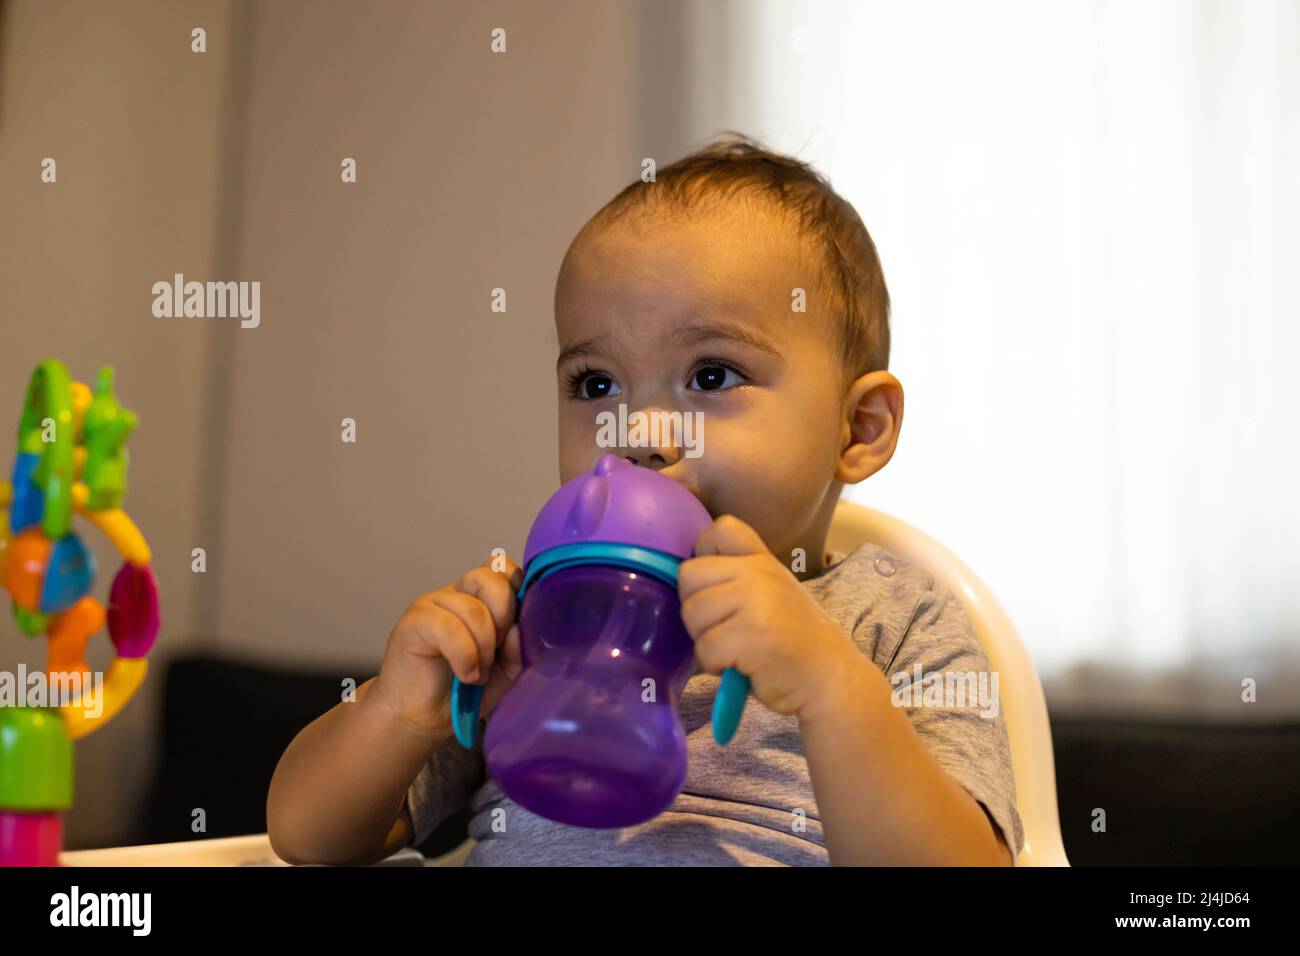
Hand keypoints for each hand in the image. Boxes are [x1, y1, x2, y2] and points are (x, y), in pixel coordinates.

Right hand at [373, 554, 523, 737]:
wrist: (422, 717)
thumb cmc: (462, 691)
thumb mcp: (506, 672)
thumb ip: (518, 649)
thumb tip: (516, 629)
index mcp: (480, 597)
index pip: (503, 568)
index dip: (517, 590)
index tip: (515, 626)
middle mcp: (457, 593)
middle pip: (492, 578)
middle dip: (504, 618)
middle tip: (496, 652)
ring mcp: (433, 603)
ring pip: (474, 609)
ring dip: (484, 649)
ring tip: (478, 674)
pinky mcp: (414, 621)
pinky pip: (449, 629)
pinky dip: (465, 657)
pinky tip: (466, 675)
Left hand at [678, 515, 857, 720]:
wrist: (829, 676)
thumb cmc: (791, 638)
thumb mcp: (772, 591)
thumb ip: (737, 576)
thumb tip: (683, 575)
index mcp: (762, 560)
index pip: (720, 529)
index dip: (703, 555)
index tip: (717, 585)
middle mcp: (759, 574)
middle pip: (689, 576)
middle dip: (696, 607)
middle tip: (723, 627)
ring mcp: (756, 603)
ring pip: (692, 613)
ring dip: (704, 639)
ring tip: (734, 648)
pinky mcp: (751, 637)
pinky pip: (705, 648)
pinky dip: (715, 664)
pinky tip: (739, 666)